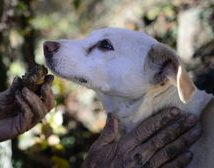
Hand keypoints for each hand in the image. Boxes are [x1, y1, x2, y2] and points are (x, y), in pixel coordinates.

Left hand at [0, 76, 54, 147]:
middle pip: (49, 104)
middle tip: (43, 85)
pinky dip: (25, 104)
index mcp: (32, 102)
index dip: (49, 86)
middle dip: (48, 94)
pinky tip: (17, 96)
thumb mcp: (5, 96)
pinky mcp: (22, 127)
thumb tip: (19, 77)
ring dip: (34, 99)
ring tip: (24, 90)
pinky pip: (29, 115)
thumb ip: (13, 88)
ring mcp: (29, 120)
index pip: (45, 94)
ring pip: (41, 110)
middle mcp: (33, 112)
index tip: (49, 76)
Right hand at [82, 108, 200, 167]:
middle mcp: (136, 157)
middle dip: (177, 128)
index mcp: (124, 147)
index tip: (174, 111)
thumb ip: (107, 133)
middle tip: (191, 118)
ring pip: (167, 153)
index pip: (146, 129)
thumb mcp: (97, 150)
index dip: (161, 119)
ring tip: (195, 132)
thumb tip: (113, 115)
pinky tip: (188, 154)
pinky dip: (179, 163)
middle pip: (160, 139)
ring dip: (182, 142)